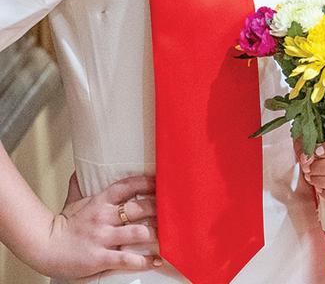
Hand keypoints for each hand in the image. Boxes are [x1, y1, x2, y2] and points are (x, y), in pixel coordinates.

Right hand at [27, 174, 159, 278]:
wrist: (43, 247)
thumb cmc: (62, 226)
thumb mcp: (73, 202)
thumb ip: (80, 186)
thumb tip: (79, 171)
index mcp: (100, 201)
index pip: (128, 186)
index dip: (148, 182)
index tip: (165, 181)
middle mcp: (104, 217)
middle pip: (140, 208)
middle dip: (160, 209)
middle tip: (175, 210)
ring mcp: (103, 237)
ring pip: (139, 232)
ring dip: (157, 234)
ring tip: (171, 235)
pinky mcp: (101, 257)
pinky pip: (128, 258)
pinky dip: (145, 260)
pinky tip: (157, 259)